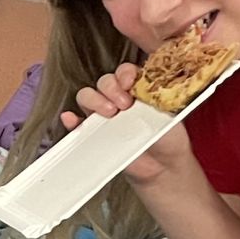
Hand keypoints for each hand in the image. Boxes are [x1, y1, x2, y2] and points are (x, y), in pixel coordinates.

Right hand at [62, 65, 196, 188]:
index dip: (125, 73)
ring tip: (108, 114)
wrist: (163, 167)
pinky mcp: (94, 134)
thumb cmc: (168, 139)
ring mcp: (105, 116)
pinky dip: (71, 120)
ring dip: (93, 100)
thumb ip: (151, 100)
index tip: (130, 83)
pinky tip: (71, 119)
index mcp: (138, 89)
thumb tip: (137, 91)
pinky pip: (77, 123)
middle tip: (124, 105)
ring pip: (87, 96)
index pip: (124, 71)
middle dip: (111, 88)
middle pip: (104, 82)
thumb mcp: (167, 114)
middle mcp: (119, 99)